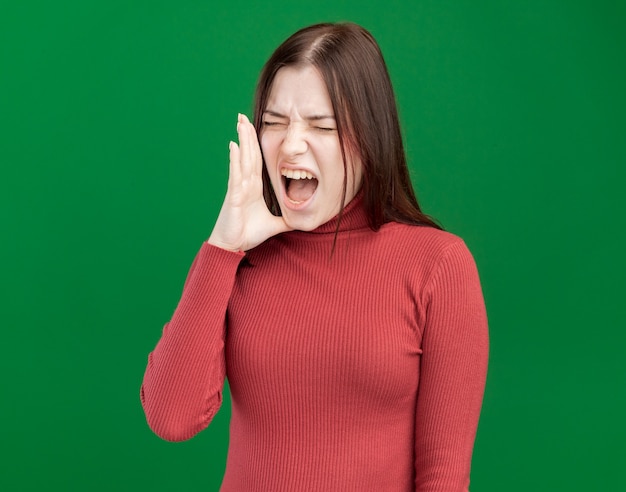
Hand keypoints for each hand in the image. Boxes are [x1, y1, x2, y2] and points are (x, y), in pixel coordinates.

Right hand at [208, 113, 291, 251]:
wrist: (232, 246)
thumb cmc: (247, 234)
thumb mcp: (274, 225)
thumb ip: (287, 220)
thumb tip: (302, 220)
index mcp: (253, 187)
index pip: (256, 161)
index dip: (256, 144)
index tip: (255, 128)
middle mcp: (245, 184)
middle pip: (248, 154)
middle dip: (247, 135)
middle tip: (243, 116)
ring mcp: (238, 188)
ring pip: (242, 159)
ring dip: (242, 140)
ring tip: (241, 122)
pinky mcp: (233, 195)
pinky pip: (235, 174)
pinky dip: (235, 159)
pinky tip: (234, 145)